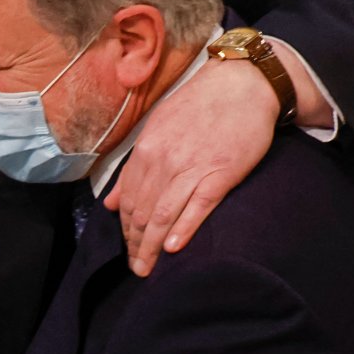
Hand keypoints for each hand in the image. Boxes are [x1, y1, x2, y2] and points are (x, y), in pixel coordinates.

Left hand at [104, 58, 278, 275]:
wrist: (242, 84)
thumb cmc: (200, 107)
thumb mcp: (157, 130)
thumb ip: (133, 168)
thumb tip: (111, 203)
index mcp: (146, 151)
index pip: (128, 201)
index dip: (125, 230)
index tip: (128, 249)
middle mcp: (163, 161)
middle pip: (142, 213)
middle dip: (135, 245)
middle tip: (136, 269)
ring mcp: (192, 168)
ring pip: (163, 215)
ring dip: (151, 246)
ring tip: (147, 269)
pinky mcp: (221, 172)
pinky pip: (197, 206)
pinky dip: (183, 229)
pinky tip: (172, 248)